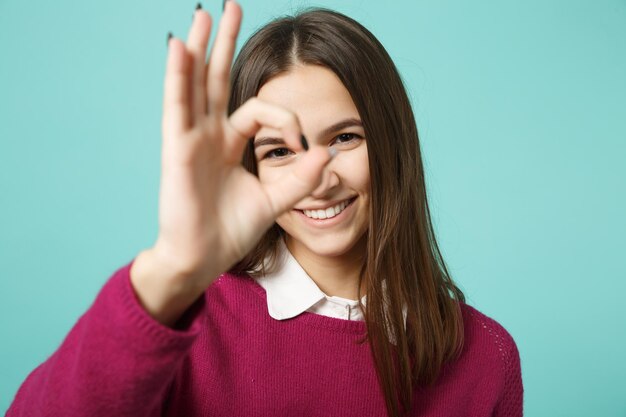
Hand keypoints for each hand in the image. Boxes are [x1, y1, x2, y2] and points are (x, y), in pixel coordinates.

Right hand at [130, 1, 332, 324]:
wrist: (203, 258)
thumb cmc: (231, 231)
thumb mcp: (275, 200)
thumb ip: (300, 177)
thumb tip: (328, 151)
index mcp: (230, 144)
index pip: (259, 111)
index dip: (286, 121)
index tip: (305, 148)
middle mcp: (209, 135)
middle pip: (217, 79)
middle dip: (224, 44)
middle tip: (231, 7)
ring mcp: (190, 138)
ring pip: (194, 84)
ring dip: (199, 47)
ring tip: (204, 13)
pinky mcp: (177, 149)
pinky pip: (177, 107)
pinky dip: (178, 77)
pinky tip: (180, 48)